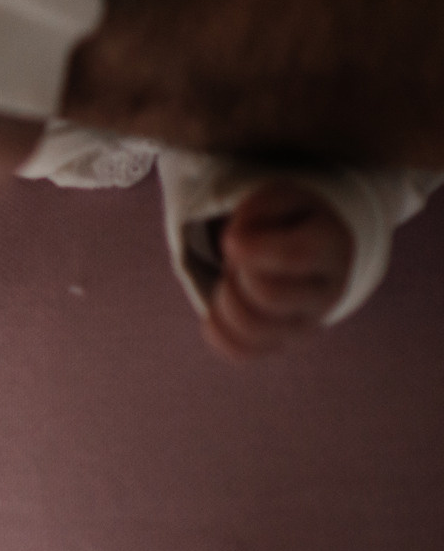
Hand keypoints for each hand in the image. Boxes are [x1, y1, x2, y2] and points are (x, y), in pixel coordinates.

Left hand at [200, 180, 354, 360]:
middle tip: (237, 262)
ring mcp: (308, 324)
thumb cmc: (287, 219)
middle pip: (269, 295)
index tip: (233, 240)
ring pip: (253, 330)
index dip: (251, 248)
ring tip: (233, 283)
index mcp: (333, 246)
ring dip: (225, 302)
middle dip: (238, 274)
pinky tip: (219, 308)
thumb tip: (234, 248)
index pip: (295, 256)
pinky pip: (242, 352)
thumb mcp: (275, 197)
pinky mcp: (282, 344)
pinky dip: (217, 331)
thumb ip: (254, 213)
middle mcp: (328, 292)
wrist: (310, 248)